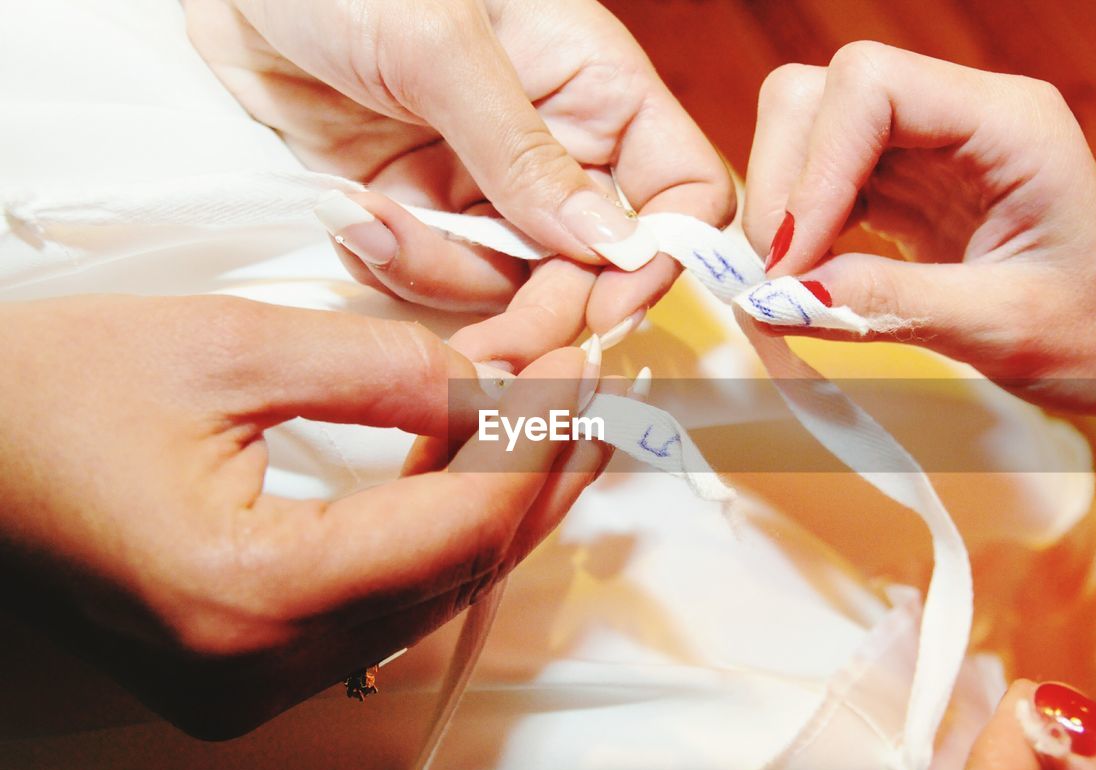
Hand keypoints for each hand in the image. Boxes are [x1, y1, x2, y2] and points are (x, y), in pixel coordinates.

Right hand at [0, 295, 611, 738]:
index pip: (458, 530)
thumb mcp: (224, 348)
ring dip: (494, 508)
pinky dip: (433, 537)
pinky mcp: (241, 672)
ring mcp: (248, 685)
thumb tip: (495, 390)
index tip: (580, 377)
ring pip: (427, 595)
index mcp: (250, 595)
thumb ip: (382, 368)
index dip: (537, 449)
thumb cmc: (35, 400)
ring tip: (552, 431)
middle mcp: (256, 669)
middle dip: (535, 480)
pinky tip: (471, 481)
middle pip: (456, 574)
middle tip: (591, 402)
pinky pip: (379, 607)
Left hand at [185, 0, 733, 363]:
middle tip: (494, 338)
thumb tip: (612, 246)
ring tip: (372, 217)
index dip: (663, 257)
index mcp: (595, 87)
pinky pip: (432, 276)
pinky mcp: (418, 207)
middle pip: (597, 266)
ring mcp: (484, 182)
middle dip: (547, 307)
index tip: (611, 303)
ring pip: (510, 285)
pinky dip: (391, 263)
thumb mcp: (440, 44)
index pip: (683, 191)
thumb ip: (526, 151)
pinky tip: (350, 210)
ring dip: (444, 278)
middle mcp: (554, 144)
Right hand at [743, 42, 1095, 416]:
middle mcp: (960, 113)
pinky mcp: (902, 181)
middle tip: (783, 280)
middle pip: (819, 93)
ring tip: (795, 285)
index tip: (795, 265)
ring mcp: (927, 143)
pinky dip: (797, 229)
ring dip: (782, 208)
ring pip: (805, 130)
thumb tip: (776, 300)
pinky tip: (811, 280)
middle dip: (783, 185)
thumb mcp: (1001, 328)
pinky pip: (818, 179)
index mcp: (1006, 122)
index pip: (869, 85)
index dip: (814, 169)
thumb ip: (888, 304)